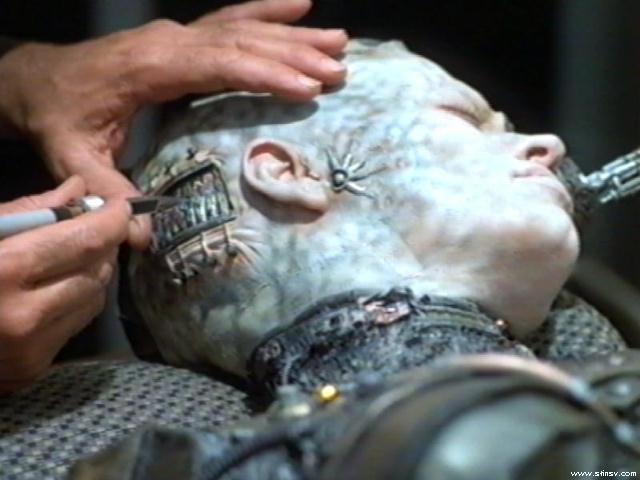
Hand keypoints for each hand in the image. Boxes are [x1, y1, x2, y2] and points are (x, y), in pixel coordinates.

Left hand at [0, 0, 347, 248]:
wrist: (39, 81)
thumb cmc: (59, 118)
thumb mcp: (74, 158)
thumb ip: (108, 192)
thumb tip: (145, 236)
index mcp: (147, 68)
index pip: (215, 65)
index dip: (262, 74)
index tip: (306, 88)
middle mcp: (168, 41)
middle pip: (240, 41)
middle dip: (293, 55)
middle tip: (338, 69)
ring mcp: (177, 34)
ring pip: (243, 27)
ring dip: (292, 35)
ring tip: (339, 41)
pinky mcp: (183, 37)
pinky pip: (232, 18)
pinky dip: (268, 10)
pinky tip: (300, 4)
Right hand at [0, 177, 130, 391]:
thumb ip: (28, 211)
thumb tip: (77, 189)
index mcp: (4, 269)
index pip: (84, 240)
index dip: (111, 220)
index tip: (121, 207)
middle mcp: (24, 314)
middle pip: (97, 270)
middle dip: (104, 245)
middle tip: (96, 228)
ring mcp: (30, 348)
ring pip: (94, 299)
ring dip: (93, 273)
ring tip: (70, 258)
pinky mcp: (32, 369)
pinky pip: (76, 325)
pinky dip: (76, 301)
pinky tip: (55, 290)